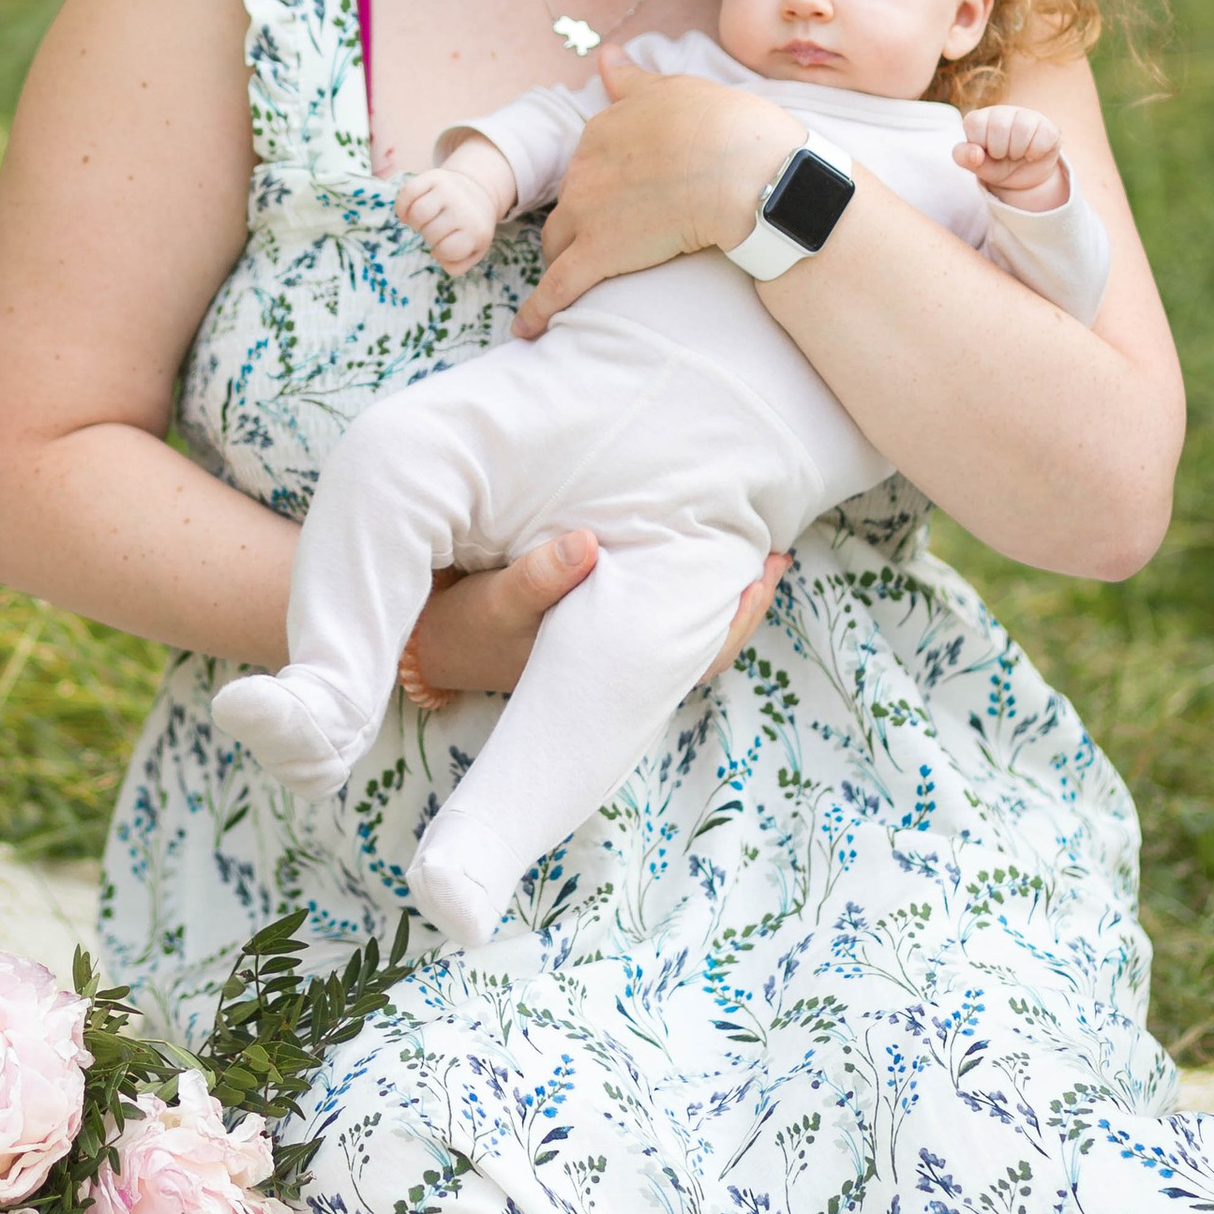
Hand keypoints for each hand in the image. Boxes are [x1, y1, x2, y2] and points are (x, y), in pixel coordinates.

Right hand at [397, 141, 516, 272]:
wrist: (478, 191)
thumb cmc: (471, 227)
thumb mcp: (474, 250)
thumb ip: (457, 265)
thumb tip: (435, 253)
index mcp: (477, 230)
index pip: (447, 250)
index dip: (441, 252)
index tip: (446, 245)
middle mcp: (463, 208)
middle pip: (430, 232)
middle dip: (428, 236)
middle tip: (435, 230)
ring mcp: (449, 190)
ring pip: (417, 213)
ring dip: (414, 223)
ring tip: (422, 222)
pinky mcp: (435, 176)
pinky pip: (408, 192)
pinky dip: (402, 206)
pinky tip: (407, 213)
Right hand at [401, 536, 789, 704]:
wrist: (435, 648)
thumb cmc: (469, 626)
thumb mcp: (495, 601)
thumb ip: (538, 577)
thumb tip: (587, 544)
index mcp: (615, 667)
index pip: (701, 656)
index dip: (738, 619)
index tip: (764, 572)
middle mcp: (625, 668)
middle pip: (709, 647)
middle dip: (746, 603)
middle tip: (778, 555)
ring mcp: (617, 655)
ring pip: (691, 633)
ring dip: (723, 595)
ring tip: (756, 550)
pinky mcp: (603, 634)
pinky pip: (665, 618)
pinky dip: (692, 588)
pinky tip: (701, 554)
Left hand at [515, 50, 796, 337]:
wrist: (743, 169)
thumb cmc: (722, 126)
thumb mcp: (673, 88)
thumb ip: (632, 80)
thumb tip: (606, 56)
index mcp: (601, 130)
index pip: (589, 164)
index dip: (601, 185)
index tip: (616, 199)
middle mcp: (584, 168)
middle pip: (569, 205)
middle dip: (579, 223)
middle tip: (605, 241)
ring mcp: (587, 212)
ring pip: (558, 244)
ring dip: (563, 260)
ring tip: (570, 282)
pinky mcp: (599, 254)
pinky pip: (558, 288)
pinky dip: (539, 310)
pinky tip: (526, 330)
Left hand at [954, 102, 1068, 211]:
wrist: (1023, 179)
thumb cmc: (995, 166)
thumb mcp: (976, 165)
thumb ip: (964, 157)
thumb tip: (976, 154)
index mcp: (979, 118)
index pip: (975, 125)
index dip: (981, 147)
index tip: (986, 153)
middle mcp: (1002, 111)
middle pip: (999, 126)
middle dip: (1000, 151)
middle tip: (1003, 155)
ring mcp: (1028, 116)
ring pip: (1022, 128)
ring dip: (1018, 151)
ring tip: (1017, 154)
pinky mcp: (1048, 127)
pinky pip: (1043, 137)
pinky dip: (1036, 152)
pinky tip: (1032, 154)